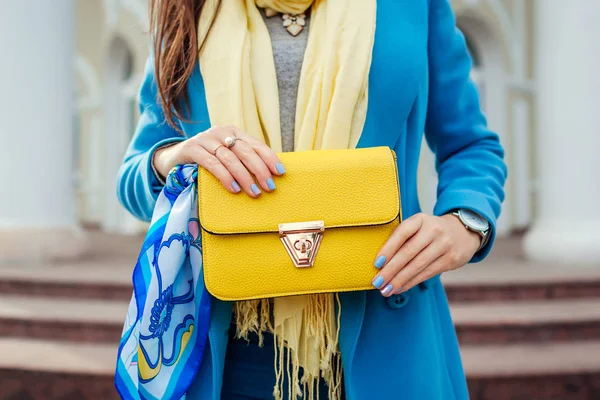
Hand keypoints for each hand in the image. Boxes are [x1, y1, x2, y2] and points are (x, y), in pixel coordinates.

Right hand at [153, 125, 284, 197]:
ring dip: (244, 177)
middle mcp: (220, 132)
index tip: (280, 173)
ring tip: (253, 192)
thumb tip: (269, 175)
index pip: (256, 144)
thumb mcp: (225, 156)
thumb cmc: (207, 159)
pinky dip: (224, 176)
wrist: (174, 157)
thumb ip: (242, 160)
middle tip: (269, 187)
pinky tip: (233, 188)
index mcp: (233, 132)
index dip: (269, 158)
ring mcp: (205, 139)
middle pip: (245, 151)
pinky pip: (211, 163)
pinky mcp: (192, 148)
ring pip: (230, 158)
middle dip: (259, 170)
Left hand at [372, 213, 480, 295]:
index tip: (376, 264)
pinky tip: (400, 288)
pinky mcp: (451, 259)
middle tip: (377, 282)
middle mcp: (433, 230)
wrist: (464, 231)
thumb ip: (402, 238)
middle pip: (408, 252)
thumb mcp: (418, 226)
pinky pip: (427, 273)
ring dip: (399, 280)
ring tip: (386, 290)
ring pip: (418, 265)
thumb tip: (380, 262)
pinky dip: (411, 282)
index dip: (388, 249)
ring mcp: (444, 245)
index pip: (402, 233)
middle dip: (390, 270)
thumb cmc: (430, 231)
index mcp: (421, 219)